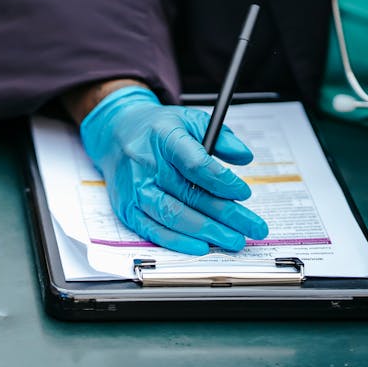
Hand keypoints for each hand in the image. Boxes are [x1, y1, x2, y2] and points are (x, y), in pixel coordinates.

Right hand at [79, 86, 267, 253]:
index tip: (244, 193)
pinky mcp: (126, 208)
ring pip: (173, 216)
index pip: (196, 164)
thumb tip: (244, 157)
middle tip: (252, 227)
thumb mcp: (190, 120)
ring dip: (206, 232)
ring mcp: (135, 189)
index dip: (223, 182)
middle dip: (227, 215)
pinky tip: (200, 246)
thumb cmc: (157, 129)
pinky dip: (178, 242)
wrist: (115, 134)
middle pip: (190, 195)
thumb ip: (221, 136)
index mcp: (164, 138)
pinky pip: (153, 230)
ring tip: (233, 240)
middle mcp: (146, 165)